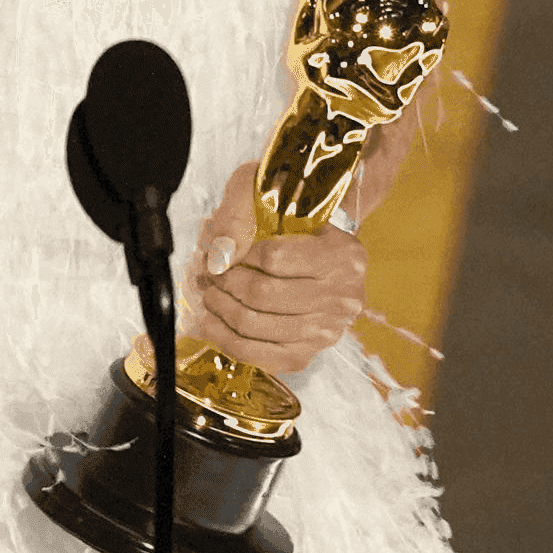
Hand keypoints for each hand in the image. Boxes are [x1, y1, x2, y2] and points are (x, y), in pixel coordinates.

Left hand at [181, 158, 366, 373]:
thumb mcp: (274, 197)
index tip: (223, 250)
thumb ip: (241, 216)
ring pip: (256, 326)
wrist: (326, 255)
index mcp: (344, 255)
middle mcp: (343, 296)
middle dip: (224, 283)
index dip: (238, 254)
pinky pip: (259, 355)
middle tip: (208, 273)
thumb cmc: (300, 223)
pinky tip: (211, 324)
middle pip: (263, 295)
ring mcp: (327, 331)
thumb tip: (218, 254)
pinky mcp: (307, 354)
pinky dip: (226, 340)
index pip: (275, 258)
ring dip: (220, 309)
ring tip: (209, 293)